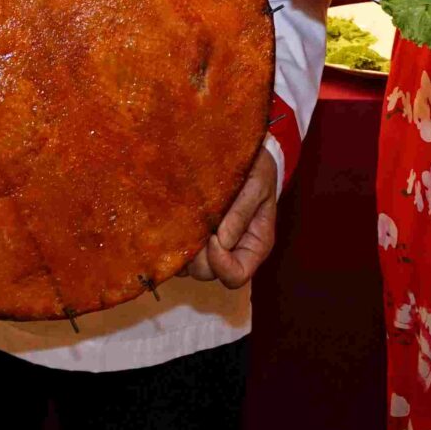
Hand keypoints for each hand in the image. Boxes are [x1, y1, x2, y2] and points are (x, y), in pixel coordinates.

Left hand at [186, 146, 279, 288]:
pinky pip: (181, 251)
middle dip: (198, 257)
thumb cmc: (257, 169)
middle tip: (193, 228)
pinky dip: (174, 243)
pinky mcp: (197, 233)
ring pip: (190, 266)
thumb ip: (240, 213)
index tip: (212, 237)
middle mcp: (233, 251)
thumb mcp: (256, 185)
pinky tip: (173, 221)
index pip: (237, 276)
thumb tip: (221, 242)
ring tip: (182, 223)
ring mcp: (213, 245)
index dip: (220, 263)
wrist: (248, 153)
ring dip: (183, 251)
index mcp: (255, 246)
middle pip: (209, 274)